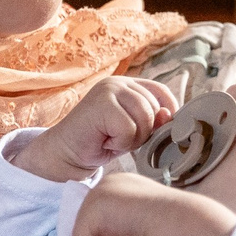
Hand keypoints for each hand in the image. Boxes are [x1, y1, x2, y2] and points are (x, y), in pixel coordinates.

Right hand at [14, 76, 176, 180]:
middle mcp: (118, 82)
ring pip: (145, 118)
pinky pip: (129, 129)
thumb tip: (169, 115)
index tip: (154, 132)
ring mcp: (109, 90)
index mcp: (128, 84)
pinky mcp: (102, 103)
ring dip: (132, 139)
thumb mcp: (133, 130)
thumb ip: (152, 121)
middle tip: (120, 138)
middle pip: (155, 109)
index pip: (162, 93)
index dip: (166, 114)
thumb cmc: (100, 141)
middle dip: (144, 132)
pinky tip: (104, 141)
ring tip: (112, 139)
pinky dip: (120, 143)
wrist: (66, 152)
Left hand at [72, 175, 235, 235]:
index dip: (115, 234)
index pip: (105, 214)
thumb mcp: (145, 219)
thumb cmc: (171, 226)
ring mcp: (96, 195)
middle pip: (91, 224)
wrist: (177, 225)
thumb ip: (127, 223)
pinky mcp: (90, 212)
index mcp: (123, 183)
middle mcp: (107, 184)